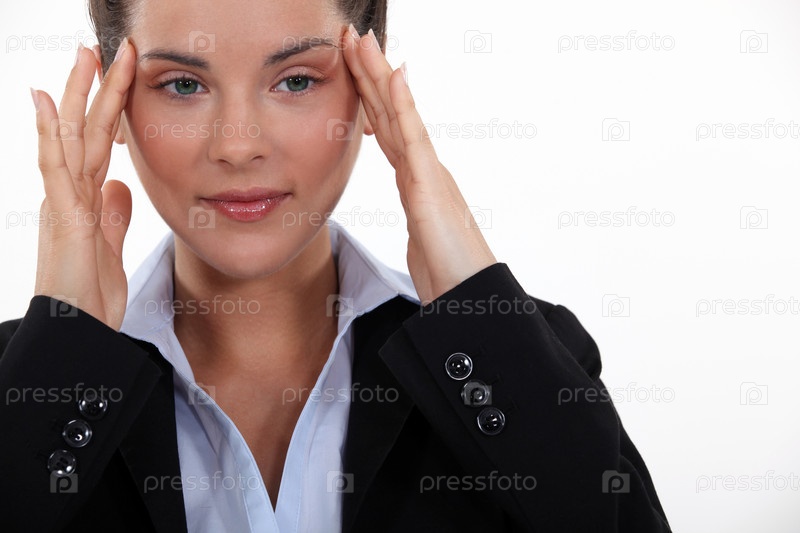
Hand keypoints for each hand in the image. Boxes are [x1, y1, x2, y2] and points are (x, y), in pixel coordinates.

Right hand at [31, 40, 135, 329]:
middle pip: (84, 130)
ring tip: (84, 55)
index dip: (111, 110)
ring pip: (70, 137)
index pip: (101, 143)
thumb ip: (113, 215)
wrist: (78, 330)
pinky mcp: (62, 216)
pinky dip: (49, 133)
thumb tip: (121, 187)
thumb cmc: (90, 294)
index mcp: (87, 198)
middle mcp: (72, 193)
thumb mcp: (109, 246)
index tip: (122, 76)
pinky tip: (46, 101)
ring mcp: (64, 201)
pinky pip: (54, 167)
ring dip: (78, 95)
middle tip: (103, 48)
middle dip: (95, 88)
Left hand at [342, 25, 496, 304]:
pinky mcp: (430, 187)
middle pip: (391, 114)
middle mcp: (424, 171)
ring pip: (398, 116)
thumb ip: (420, 227)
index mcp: (418, 183)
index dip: (371, 98)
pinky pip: (413, 139)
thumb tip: (419, 224)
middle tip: (354, 38)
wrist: (469, 298)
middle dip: (371, 75)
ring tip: (364, 42)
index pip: (388, 131)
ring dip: (380, 76)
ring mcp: (429, 175)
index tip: (354, 68)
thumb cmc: (450, 277)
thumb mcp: (424, 246)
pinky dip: (404, 105)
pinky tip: (396, 75)